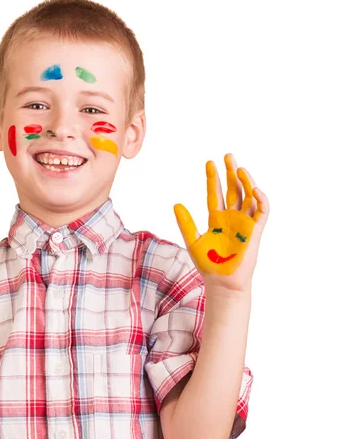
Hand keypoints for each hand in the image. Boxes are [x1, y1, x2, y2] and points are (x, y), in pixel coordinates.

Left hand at [173, 153, 268, 291]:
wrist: (221, 282)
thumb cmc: (208, 264)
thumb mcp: (193, 240)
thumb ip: (186, 223)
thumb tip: (176, 204)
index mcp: (216, 218)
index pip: (215, 193)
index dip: (213, 178)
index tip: (209, 162)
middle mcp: (231, 218)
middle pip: (233, 190)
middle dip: (231, 173)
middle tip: (228, 156)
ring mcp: (244, 223)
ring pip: (248, 197)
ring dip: (246, 182)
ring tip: (240, 168)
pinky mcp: (255, 231)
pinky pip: (261, 212)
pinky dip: (260, 199)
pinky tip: (254, 188)